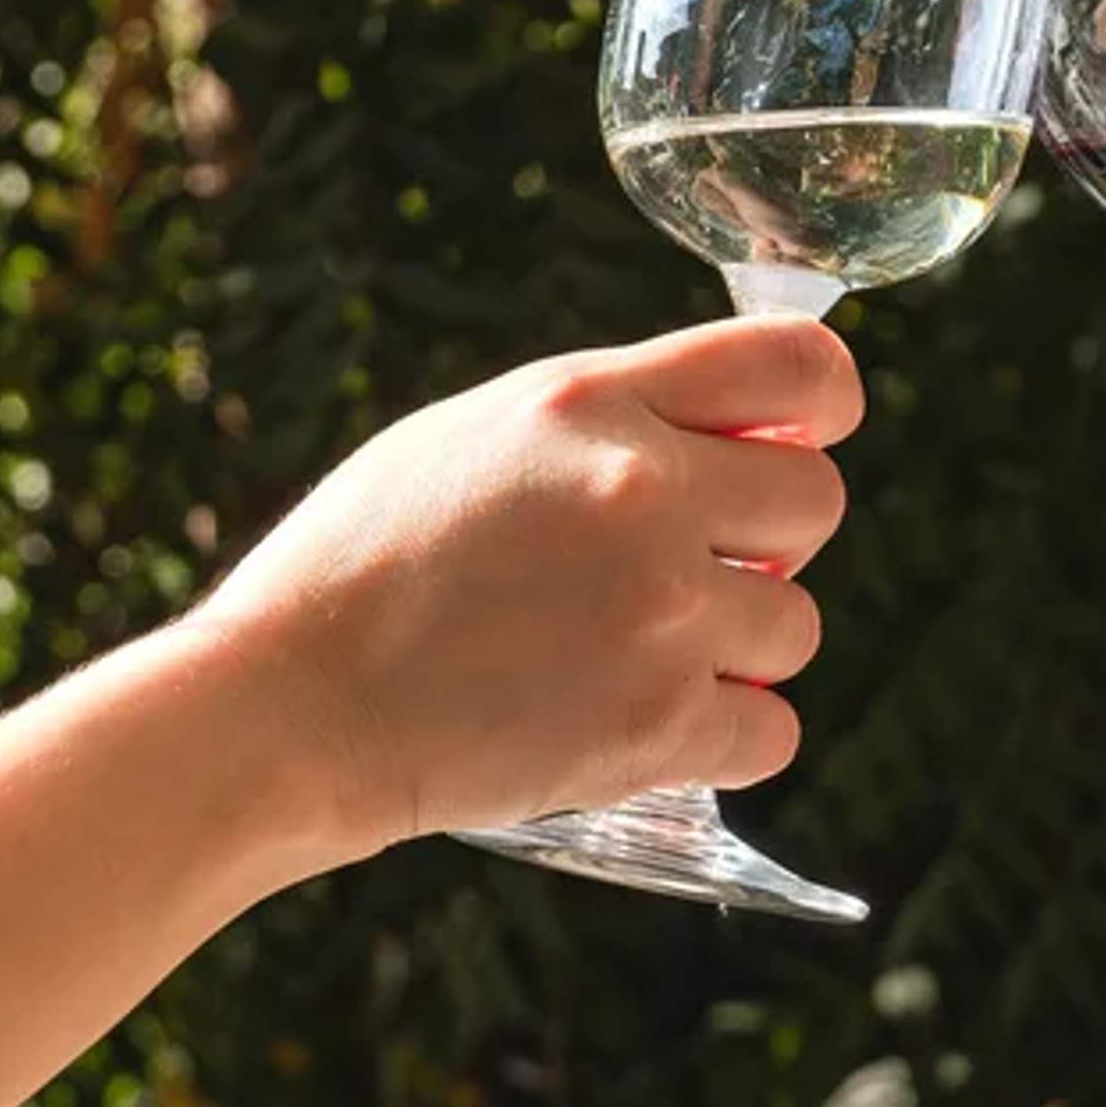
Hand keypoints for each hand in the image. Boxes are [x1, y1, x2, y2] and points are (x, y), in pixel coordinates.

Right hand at [198, 315, 860, 865]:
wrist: (287, 709)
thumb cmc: (368, 563)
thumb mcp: (480, 431)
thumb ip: (615, 418)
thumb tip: (746, 431)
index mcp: (594, 403)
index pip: (801, 367)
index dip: (819, 407)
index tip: (792, 441)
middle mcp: (644, 495)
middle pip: (819, 500)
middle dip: (770, 539)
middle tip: (686, 571)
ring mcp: (658, 615)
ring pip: (797, 627)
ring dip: (737, 648)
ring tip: (632, 655)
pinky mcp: (655, 727)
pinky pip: (773, 731)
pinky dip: (723, 739)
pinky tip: (644, 723)